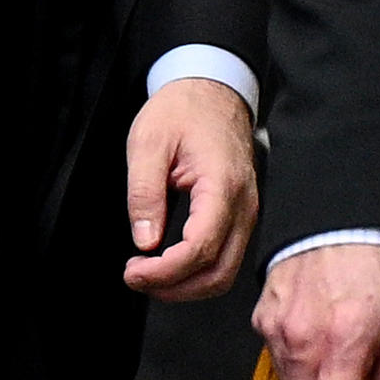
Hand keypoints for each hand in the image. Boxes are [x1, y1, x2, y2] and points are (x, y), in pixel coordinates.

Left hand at [123, 77, 258, 300]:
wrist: (211, 92)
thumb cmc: (182, 111)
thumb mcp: (148, 143)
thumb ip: (144, 193)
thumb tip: (144, 240)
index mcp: (222, 185)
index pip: (200, 248)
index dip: (165, 271)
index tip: (133, 271)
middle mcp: (243, 205)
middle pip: (219, 273)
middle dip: (174, 287)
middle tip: (135, 278)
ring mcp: (246, 213)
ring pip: (225, 272)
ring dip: (186, 285)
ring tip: (147, 276)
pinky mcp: (240, 216)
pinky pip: (225, 257)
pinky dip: (196, 271)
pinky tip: (167, 265)